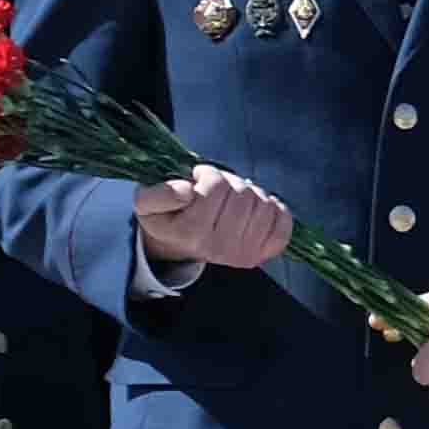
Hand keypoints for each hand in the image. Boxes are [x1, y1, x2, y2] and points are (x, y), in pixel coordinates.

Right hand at [131, 167, 290, 271]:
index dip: (207, 174)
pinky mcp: (260, 255)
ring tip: (231, 199)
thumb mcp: (146, 202)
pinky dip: (275, 209)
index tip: (197, 179)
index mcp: (189, 232)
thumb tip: (187, 191)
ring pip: (262, 204)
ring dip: (249, 193)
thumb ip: (158, 194)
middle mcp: (218, 248)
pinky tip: (257, 207)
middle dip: (229, 182)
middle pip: (242, 194)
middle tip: (216, 189)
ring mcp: (241, 254)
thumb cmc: (168, 215)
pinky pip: (282, 225)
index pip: (215, 186)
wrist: (180, 244)